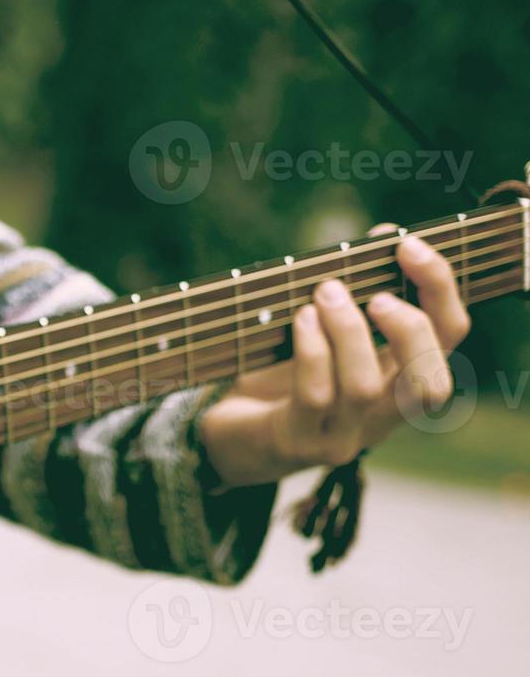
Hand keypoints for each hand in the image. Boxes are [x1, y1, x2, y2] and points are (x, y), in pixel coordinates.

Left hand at [200, 227, 471, 487]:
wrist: (229, 436)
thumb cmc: (279, 375)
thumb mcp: (324, 331)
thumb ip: (356, 290)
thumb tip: (383, 234)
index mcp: (399, 383)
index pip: (447, 340)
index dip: (440, 290)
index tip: (407, 245)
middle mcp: (381, 418)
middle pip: (430, 383)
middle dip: (411, 328)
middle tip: (373, 293)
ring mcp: (340, 437)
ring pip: (366, 387)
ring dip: (349, 330)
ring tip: (325, 292)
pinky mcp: (296, 443)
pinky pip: (315, 395)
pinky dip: (312, 350)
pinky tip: (301, 318)